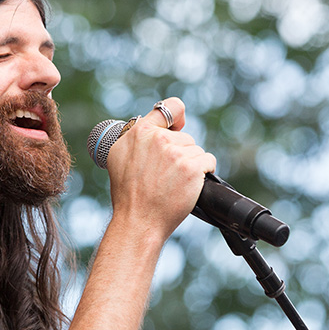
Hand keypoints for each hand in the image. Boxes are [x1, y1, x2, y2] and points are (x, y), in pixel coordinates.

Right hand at [103, 97, 215, 241]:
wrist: (138, 221)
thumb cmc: (129, 196)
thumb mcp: (119, 159)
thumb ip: (137, 139)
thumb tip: (157, 129)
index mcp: (139, 133)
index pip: (169, 108)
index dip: (178, 117)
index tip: (179, 127)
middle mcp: (157, 139)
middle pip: (185, 137)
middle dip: (180, 154)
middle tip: (165, 176)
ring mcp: (175, 152)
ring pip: (196, 151)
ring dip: (191, 166)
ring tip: (173, 183)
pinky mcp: (191, 167)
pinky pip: (208, 162)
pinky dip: (203, 174)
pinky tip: (188, 185)